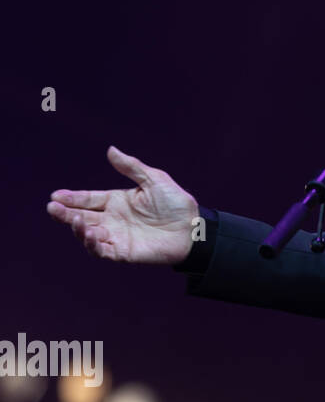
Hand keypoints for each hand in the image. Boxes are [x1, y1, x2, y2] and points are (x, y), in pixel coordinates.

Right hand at [47, 146, 199, 264]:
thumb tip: (111, 149)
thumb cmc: (177, 204)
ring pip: (88, 234)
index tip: (56, 195)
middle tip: (53, 207)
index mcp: (117, 201)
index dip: (72, 198)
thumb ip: (132, 167)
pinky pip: (102, 251)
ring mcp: (116, 236)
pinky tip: (89, 233)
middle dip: (65, 213)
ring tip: (74, 219)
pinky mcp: (123, 252)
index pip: (88, 199)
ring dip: (78, 228)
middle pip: (82, 217)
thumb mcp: (155, 179)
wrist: (195, 228)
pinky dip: (93, 244)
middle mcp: (112, 219)